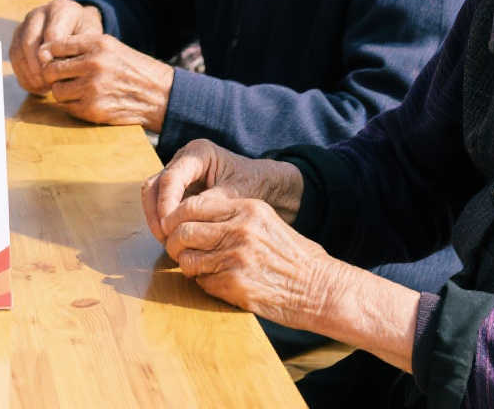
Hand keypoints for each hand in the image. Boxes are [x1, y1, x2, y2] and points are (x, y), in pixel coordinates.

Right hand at [9, 0, 104, 92]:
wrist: (77, 24)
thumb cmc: (86, 33)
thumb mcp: (90, 37)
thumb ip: (78, 48)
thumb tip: (61, 66)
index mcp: (60, 9)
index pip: (51, 34)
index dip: (53, 56)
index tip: (59, 72)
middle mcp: (38, 14)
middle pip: (29, 41)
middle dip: (38, 66)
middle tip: (48, 84)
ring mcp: (25, 25)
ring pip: (18, 50)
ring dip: (29, 73)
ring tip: (43, 87)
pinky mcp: (17, 38)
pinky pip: (14, 58)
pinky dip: (23, 75)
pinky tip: (36, 86)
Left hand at [40, 31, 174, 129]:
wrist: (158, 94)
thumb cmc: (130, 68)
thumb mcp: (110, 47)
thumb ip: (80, 46)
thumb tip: (43, 52)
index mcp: (97, 44)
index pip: (54, 45)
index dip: (49, 54)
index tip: (51, 60)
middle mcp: (94, 64)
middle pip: (50, 70)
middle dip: (53, 76)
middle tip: (62, 78)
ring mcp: (93, 88)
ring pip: (57, 91)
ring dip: (63, 92)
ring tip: (77, 89)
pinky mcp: (93, 110)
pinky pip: (68, 108)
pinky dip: (73, 106)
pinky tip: (88, 100)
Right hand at [142, 138, 305, 241]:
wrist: (270, 188)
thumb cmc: (257, 184)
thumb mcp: (237, 195)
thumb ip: (211, 204)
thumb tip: (186, 220)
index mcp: (198, 153)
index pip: (171, 177)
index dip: (165, 203)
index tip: (169, 227)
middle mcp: (184, 162)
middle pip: (154, 185)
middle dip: (156, 213)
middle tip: (165, 238)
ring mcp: (180, 178)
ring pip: (153, 197)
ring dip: (157, 220)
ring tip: (169, 243)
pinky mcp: (180, 194)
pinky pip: (162, 208)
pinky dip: (164, 224)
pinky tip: (174, 241)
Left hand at [161, 191, 335, 330]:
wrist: (320, 288)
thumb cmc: (293, 257)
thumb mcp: (265, 222)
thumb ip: (231, 216)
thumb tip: (189, 218)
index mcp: (246, 208)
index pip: (191, 205)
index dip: (174, 219)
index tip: (173, 229)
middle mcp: (239, 229)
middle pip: (182, 232)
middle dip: (173, 244)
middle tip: (178, 252)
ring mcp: (235, 257)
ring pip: (186, 259)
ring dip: (187, 267)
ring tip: (201, 270)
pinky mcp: (234, 284)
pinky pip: (201, 283)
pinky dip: (204, 284)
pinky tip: (220, 284)